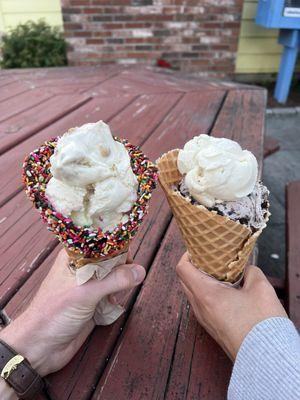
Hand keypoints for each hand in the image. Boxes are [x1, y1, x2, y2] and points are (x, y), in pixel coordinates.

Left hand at [0, 249, 144, 377]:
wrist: (40, 348)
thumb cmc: (53, 313)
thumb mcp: (85, 292)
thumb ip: (114, 280)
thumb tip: (140, 271)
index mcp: (74, 257)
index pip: (101, 242)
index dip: (116, 245)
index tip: (130, 254)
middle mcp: (82, 268)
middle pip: (111, 259)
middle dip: (122, 268)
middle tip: (128, 276)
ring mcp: (88, 286)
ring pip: (114, 278)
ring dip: (119, 285)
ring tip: (115, 292)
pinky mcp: (94, 303)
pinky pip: (113, 295)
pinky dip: (116, 300)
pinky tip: (112, 305)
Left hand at [176, 253, 286, 359]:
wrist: (265, 358)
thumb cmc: (261, 325)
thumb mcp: (260, 288)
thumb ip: (251, 271)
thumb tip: (246, 268)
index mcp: (205, 294)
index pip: (182, 268)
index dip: (188, 254)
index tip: (199, 248)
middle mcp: (199, 308)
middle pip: (184, 279)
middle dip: (194, 265)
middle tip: (210, 258)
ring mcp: (204, 320)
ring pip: (192, 292)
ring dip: (200, 279)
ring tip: (220, 272)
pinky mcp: (211, 327)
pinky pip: (201, 304)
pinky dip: (206, 292)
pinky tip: (226, 289)